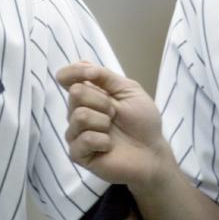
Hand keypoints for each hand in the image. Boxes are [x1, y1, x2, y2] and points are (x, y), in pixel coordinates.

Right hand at [57, 62, 173, 191]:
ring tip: (112, 129)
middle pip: (76, 93)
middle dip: (102, 101)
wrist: (152, 151)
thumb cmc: (142, 121)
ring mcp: (76, 133)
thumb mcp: (129, 90)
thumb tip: (83, 65)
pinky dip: (102, 141)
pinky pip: (84, 139)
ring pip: (80, 116)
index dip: (74, 72)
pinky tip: (109, 146)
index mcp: (88, 95)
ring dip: (103, 121)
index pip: (67, 77)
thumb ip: (105, 76)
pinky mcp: (78, 154)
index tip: (92, 75)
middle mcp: (78, 112)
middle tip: (115, 113)